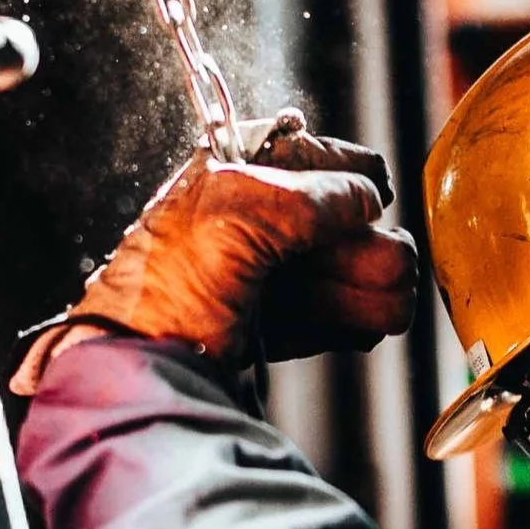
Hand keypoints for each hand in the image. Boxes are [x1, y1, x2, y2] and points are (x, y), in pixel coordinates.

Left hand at [10, 113, 417, 393]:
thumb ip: (311, 196)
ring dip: (369, 287)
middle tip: (392, 268)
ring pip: (332, 273)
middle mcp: (240, 224)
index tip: (378, 196)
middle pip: (329, 223)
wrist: (136, 371)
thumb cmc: (162, 286)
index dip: (347, 174)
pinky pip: (319, 319)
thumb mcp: (237, 212)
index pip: (303, 157)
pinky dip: (348, 323)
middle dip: (366, 246)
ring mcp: (251, 281)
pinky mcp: (260, 333)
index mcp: (223, 177)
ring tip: (390, 306)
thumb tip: (366, 196)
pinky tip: (366, 327)